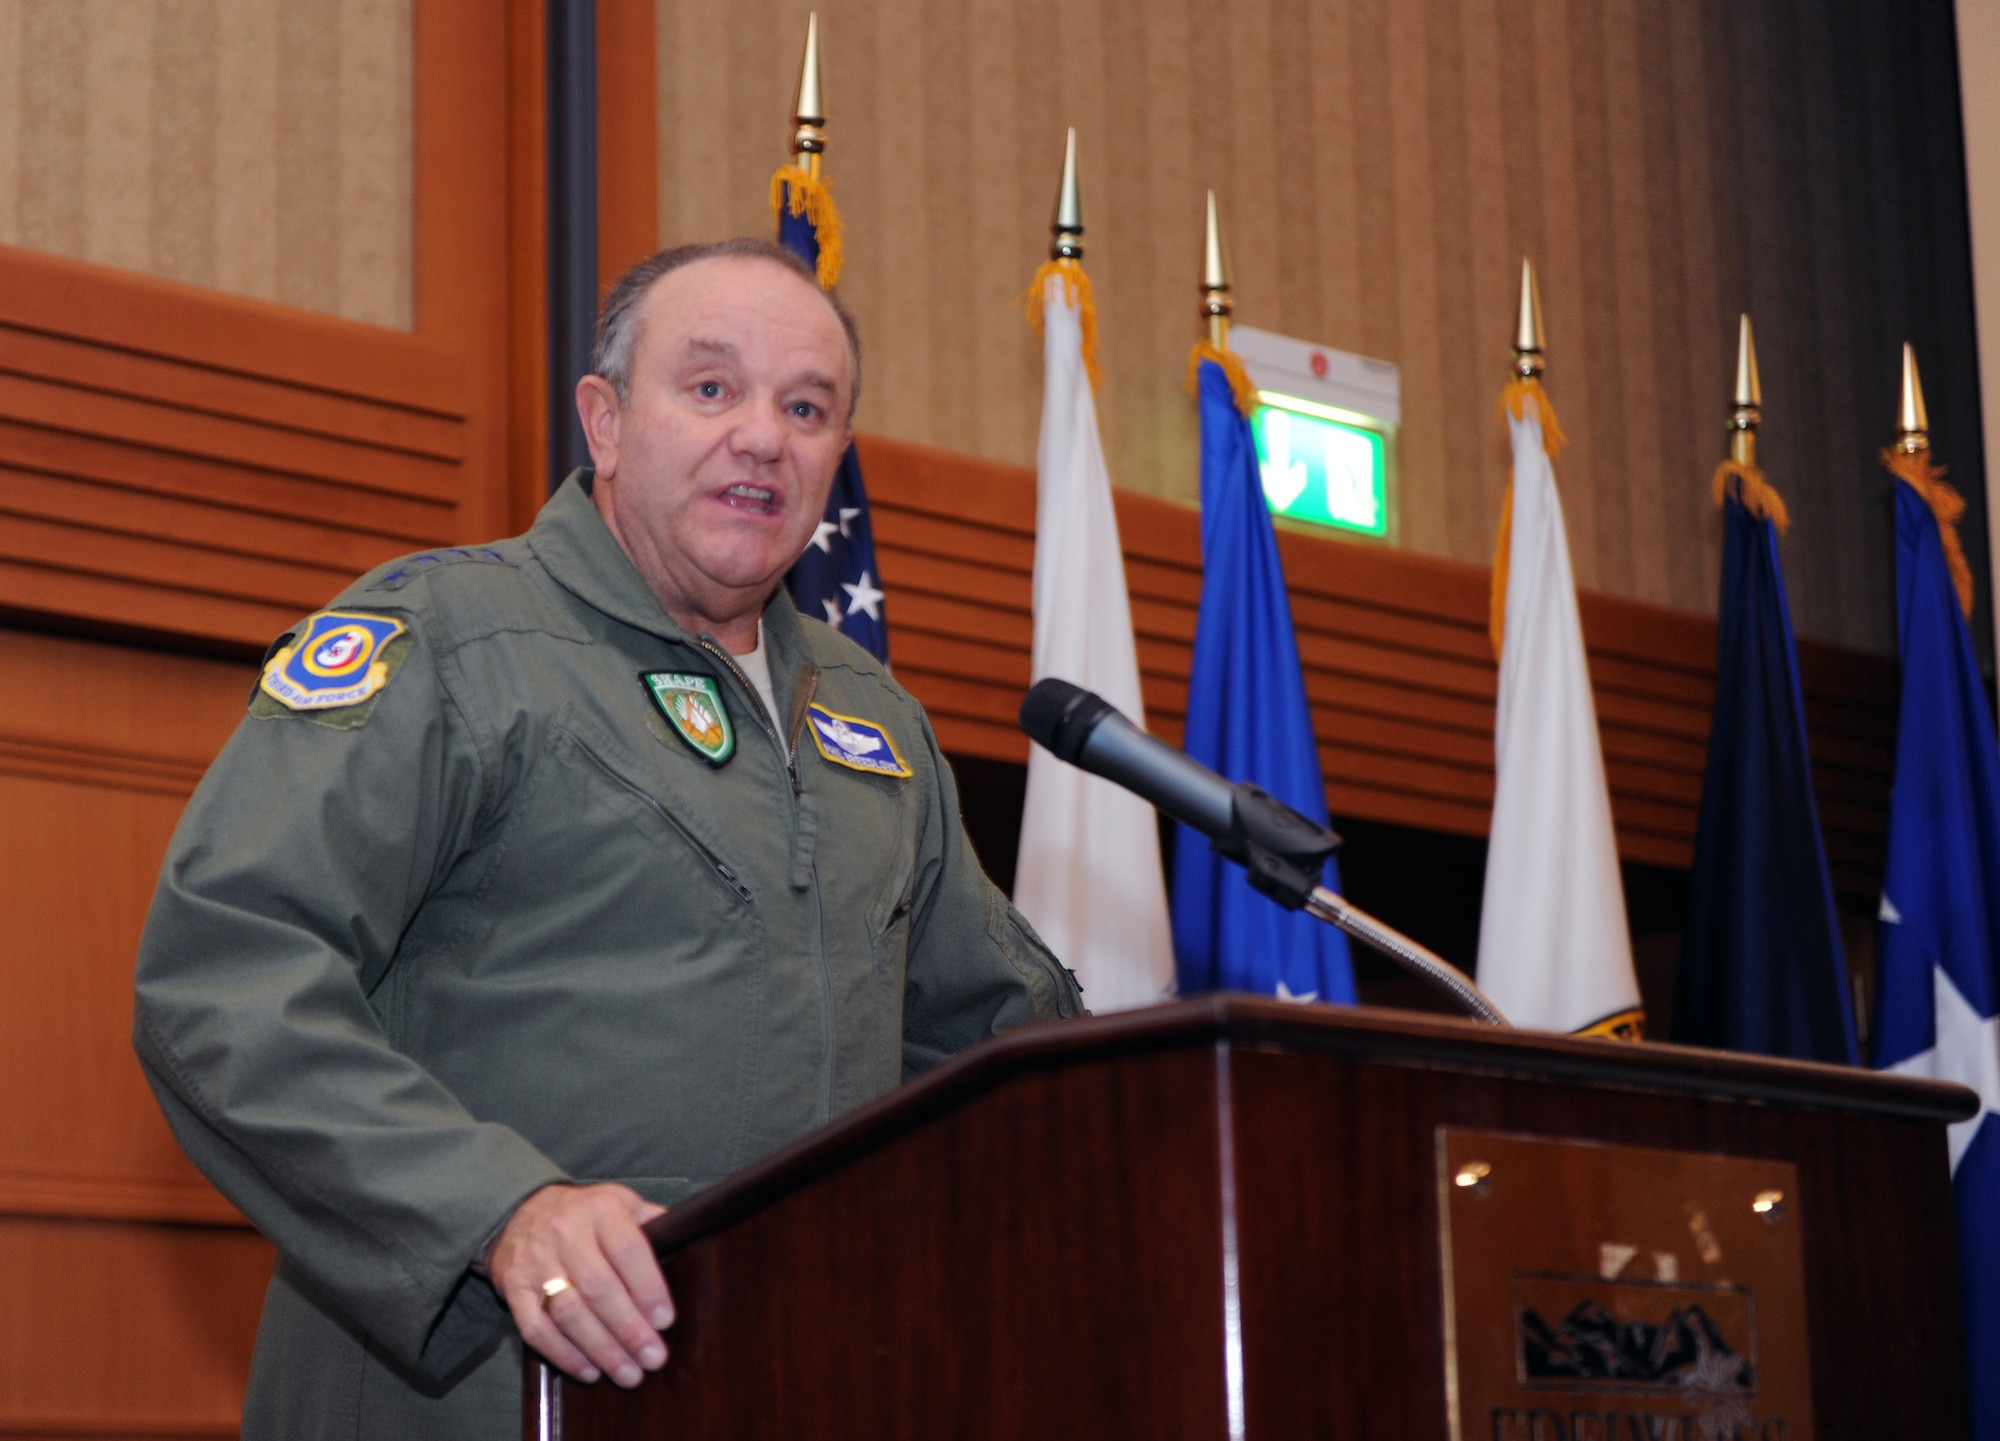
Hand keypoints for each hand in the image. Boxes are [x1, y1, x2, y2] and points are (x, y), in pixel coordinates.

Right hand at [488, 1182, 672, 1386]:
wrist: (519, 1211)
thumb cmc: (583, 1214)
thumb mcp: (619, 1202)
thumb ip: (650, 1221)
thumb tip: (685, 1238)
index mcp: (601, 1210)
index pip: (629, 1250)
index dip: (648, 1288)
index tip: (665, 1321)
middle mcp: (567, 1233)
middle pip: (600, 1288)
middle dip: (630, 1329)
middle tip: (653, 1358)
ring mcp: (537, 1262)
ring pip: (570, 1313)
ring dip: (601, 1349)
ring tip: (627, 1373)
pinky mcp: (514, 1288)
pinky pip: (536, 1328)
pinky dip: (563, 1354)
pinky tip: (589, 1370)